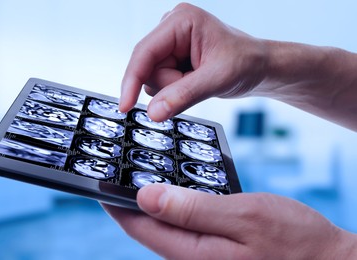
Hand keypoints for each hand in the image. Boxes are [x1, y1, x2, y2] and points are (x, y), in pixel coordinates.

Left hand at [103, 184, 355, 258]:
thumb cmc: (293, 240)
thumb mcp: (243, 216)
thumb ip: (193, 208)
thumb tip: (146, 196)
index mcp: (193, 252)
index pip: (139, 227)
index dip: (116, 202)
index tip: (99, 180)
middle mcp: (192, 259)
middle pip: (147, 229)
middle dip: (129, 201)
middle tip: (117, 172)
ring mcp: (203, 257)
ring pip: (164, 228)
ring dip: (151, 203)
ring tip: (139, 176)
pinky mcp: (214, 251)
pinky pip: (184, 229)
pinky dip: (174, 208)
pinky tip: (175, 192)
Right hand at [119, 3, 267, 121]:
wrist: (259, 68)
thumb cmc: (246, 63)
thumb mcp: (216, 79)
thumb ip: (182, 96)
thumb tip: (153, 112)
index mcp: (180, 21)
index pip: (144, 53)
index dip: (131, 80)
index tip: (125, 106)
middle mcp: (171, 29)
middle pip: (147, 70)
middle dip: (169, 85)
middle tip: (196, 83)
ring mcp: (170, 45)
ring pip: (152, 79)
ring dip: (174, 89)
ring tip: (199, 80)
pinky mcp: (172, 58)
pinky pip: (160, 83)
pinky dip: (175, 90)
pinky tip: (193, 81)